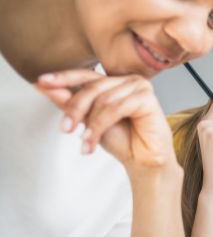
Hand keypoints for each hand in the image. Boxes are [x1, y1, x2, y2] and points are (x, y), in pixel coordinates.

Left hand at [35, 70, 173, 170]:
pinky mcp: (147, 97)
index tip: (41, 82)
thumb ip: (70, 103)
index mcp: (114, 83)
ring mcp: (139, 87)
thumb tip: (42, 86)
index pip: (85, 75)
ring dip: (90, 124)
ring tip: (84, 142)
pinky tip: (93, 140)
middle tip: (65, 128)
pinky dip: (100, 125)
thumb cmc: (122, 141)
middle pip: (92, 87)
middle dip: (75, 108)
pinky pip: (116, 108)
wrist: (142, 161)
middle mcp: (127, 81)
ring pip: (103, 100)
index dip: (63, 78)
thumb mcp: (89, 121)